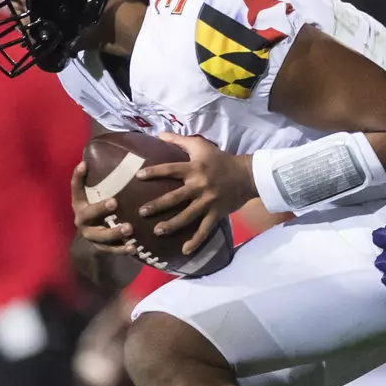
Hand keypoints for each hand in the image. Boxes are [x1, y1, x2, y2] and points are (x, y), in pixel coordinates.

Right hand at [70, 161, 137, 255]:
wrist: (97, 236)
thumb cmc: (102, 208)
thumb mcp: (100, 194)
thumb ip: (105, 181)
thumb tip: (117, 157)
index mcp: (80, 203)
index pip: (76, 188)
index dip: (78, 177)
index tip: (85, 165)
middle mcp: (82, 219)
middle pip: (87, 214)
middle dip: (100, 208)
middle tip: (114, 202)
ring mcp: (90, 235)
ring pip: (100, 235)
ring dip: (114, 232)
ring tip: (129, 228)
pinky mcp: (99, 247)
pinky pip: (110, 250)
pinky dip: (121, 249)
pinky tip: (133, 247)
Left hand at [134, 133, 256, 254]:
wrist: (247, 175)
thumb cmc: (220, 160)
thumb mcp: (201, 146)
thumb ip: (179, 140)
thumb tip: (158, 134)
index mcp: (194, 169)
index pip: (170, 170)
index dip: (155, 172)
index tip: (138, 177)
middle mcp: (199, 186)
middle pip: (175, 197)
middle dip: (158, 205)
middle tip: (141, 212)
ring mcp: (209, 201)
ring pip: (188, 215)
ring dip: (172, 224)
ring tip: (157, 231)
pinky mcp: (217, 213)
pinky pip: (205, 229)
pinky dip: (196, 240)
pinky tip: (184, 250)